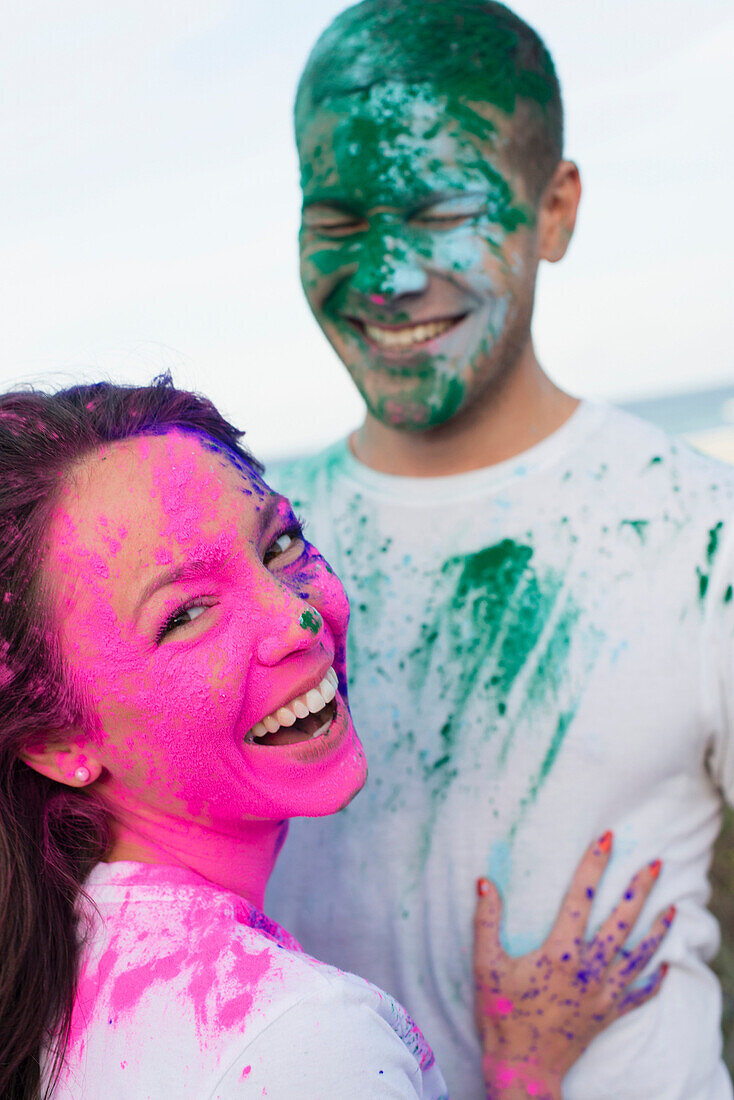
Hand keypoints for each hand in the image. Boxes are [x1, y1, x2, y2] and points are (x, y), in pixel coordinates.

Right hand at [474, 832, 673, 1099]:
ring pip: (639, 955)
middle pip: (622, 921)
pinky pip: (639, 995)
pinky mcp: (608, 1014)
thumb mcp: (486, 965)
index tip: (607, 838)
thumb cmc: (501, 1014)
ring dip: (657, 929)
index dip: (594, 864)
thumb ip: (485, 921)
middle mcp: (589, 969)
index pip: (581, 897)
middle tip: (655, 863)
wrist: (522, 1067)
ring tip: (672, 906)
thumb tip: (485, 882)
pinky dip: (655, 979)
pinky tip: (667, 965)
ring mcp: (603, 993)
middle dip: (639, 889)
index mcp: (560, 952)